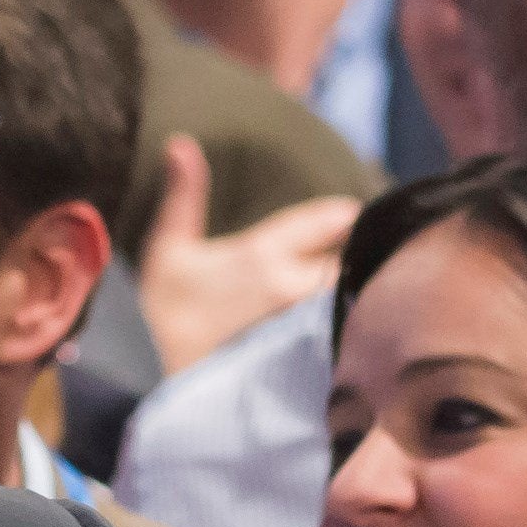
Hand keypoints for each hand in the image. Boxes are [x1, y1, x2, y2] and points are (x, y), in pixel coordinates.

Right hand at [135, 135, 356, 374]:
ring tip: (362, 281)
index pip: (328, 221)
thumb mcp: (168, 249)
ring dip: (355, 286)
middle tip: (369, 244)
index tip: (354, 211)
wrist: (157, 383)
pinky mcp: (303, 361)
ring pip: (346, 297)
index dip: (345, 215)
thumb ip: (184, 196)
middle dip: (357, 251)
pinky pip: (339, 333)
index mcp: (263, 254)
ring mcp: (301, 327)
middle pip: (348, 260)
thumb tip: (180, 143)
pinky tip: (348, 325)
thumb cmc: (162, 313)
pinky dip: (346, 322)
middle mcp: (291, 287)